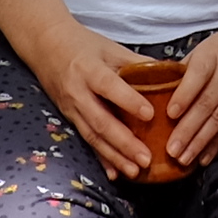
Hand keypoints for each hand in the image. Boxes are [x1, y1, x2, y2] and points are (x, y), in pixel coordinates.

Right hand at [24, 18, 170, 180]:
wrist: (45, 45)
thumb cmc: (82, 44)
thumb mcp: (110, 47)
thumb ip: (138, 62)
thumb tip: (172, 73)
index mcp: (89, 69)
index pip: (109, 86)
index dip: (129, 101)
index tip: (150, 114)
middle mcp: (78, 92)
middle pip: (101, 121)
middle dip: (124, 143)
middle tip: (146, 158)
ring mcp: (71, 108)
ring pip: (93, 136)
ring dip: (114, 157)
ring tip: (134, 171)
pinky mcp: (69, 118)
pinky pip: (86, 141)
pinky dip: (101, 159)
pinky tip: (114, 173)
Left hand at [164, 16, 217, 162]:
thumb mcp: (201, 49)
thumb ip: (181, 71)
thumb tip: (154, 95)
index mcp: (211, 55)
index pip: (198, 75)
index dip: (184, 95)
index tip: (170, 113)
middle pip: (207, 103)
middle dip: (188, 129)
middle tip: (171, 149)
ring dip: (200, 142)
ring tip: (183, 158)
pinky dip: (216, 144)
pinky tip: (203, 158)